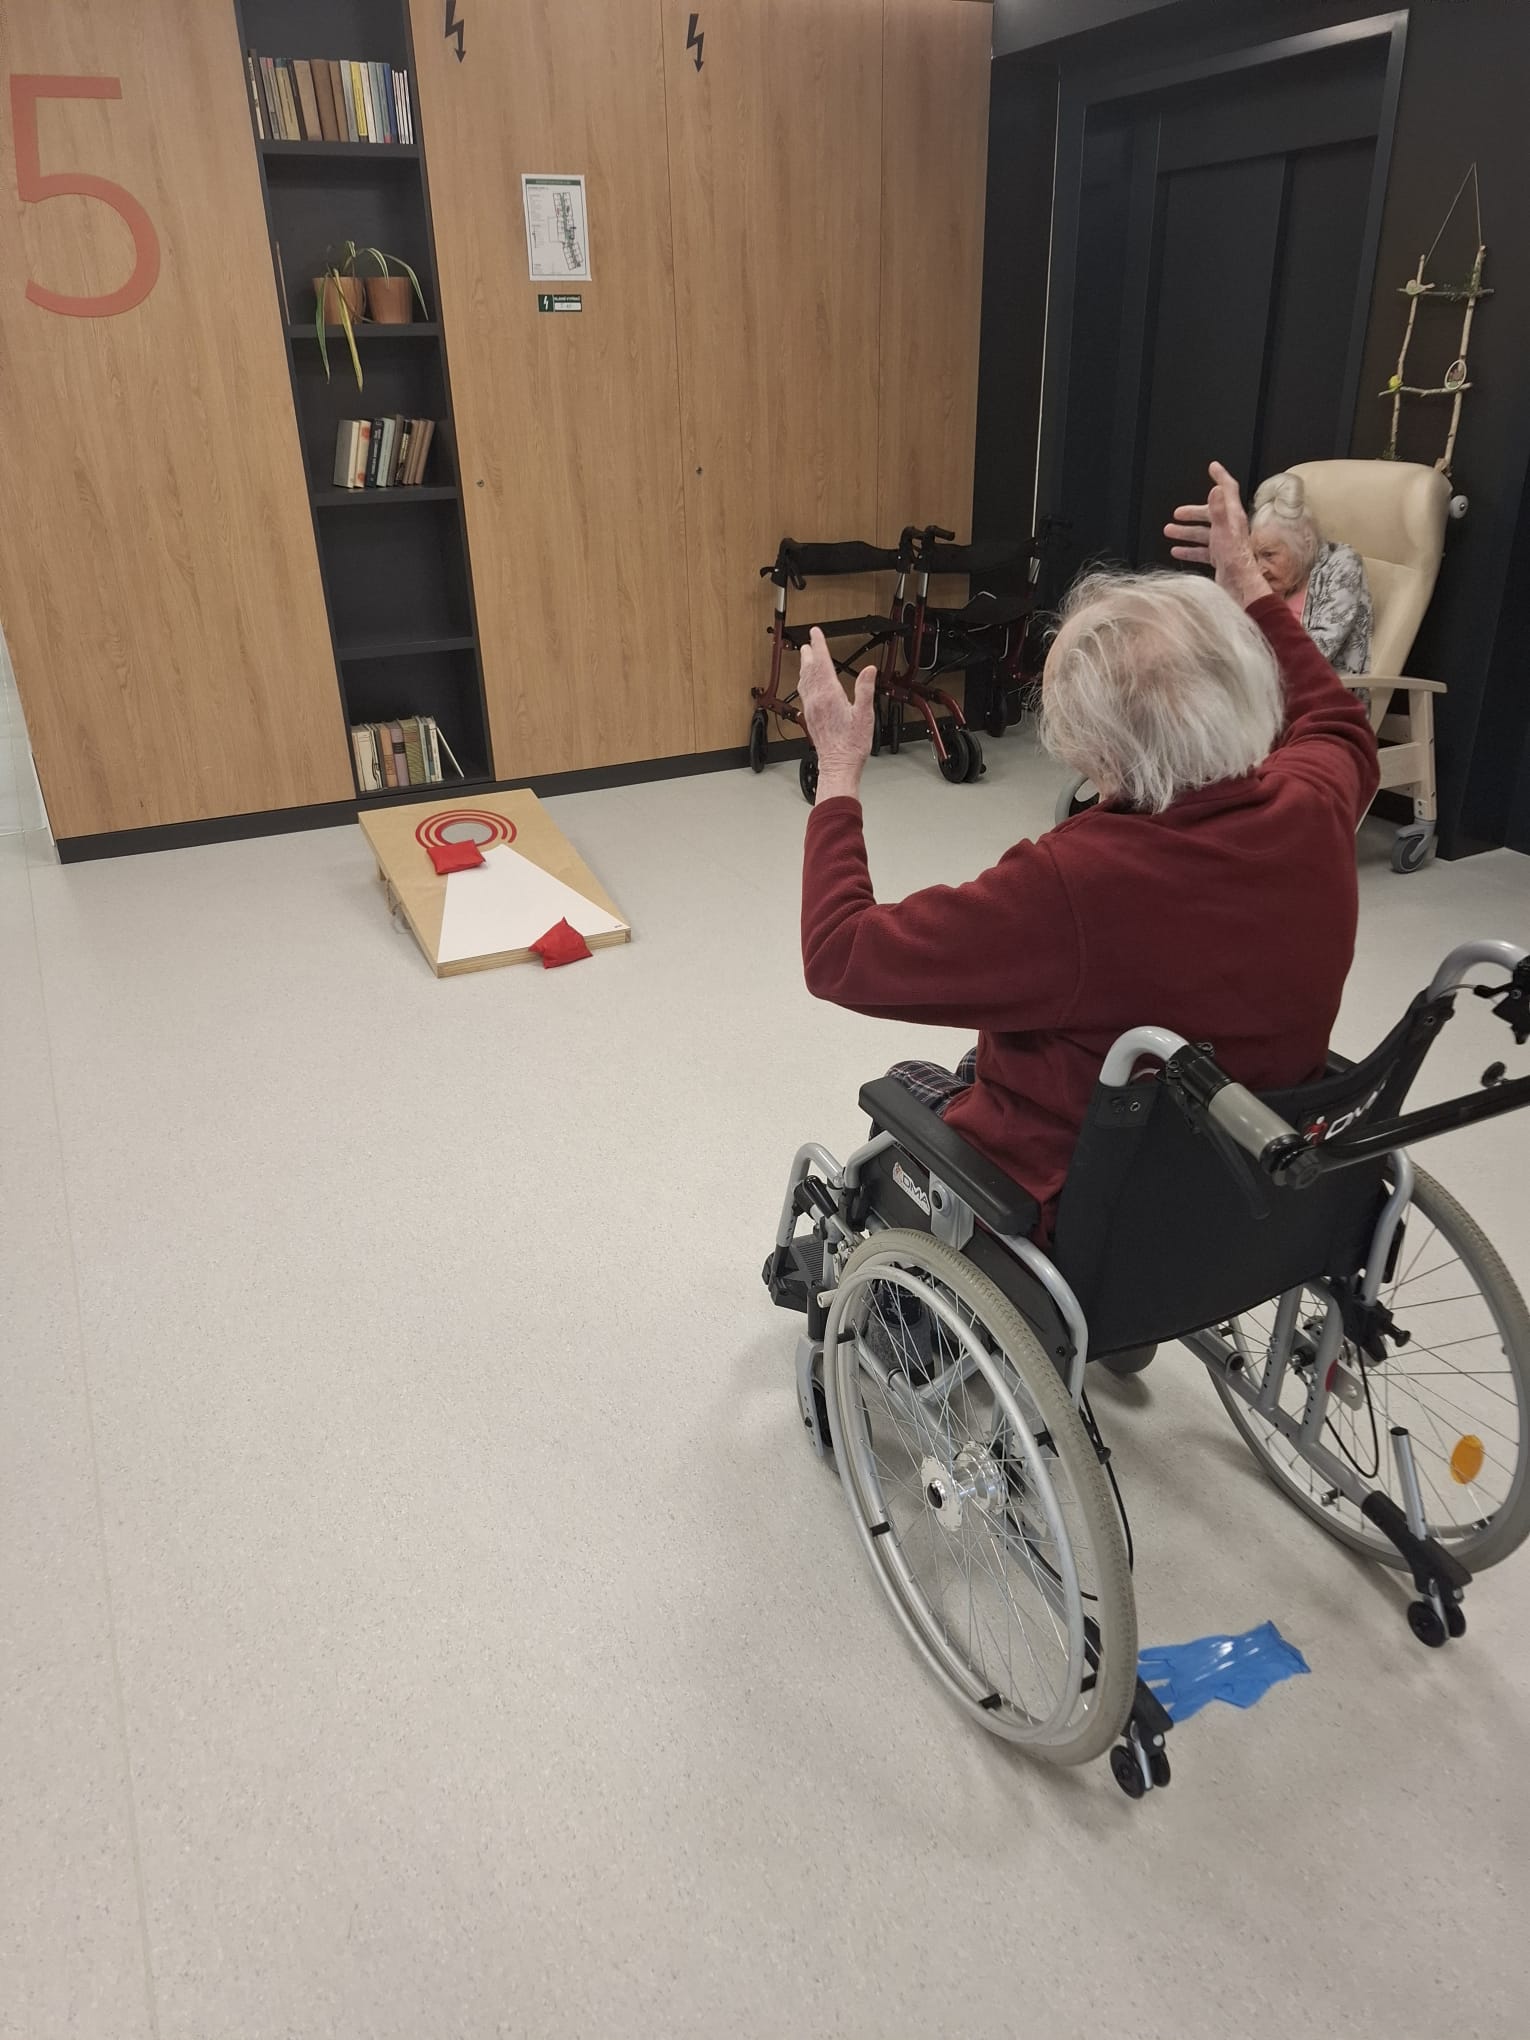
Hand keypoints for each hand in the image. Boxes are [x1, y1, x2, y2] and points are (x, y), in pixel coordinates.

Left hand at [798, 626, 876, 798]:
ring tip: (804, 656)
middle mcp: (817, 700)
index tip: (815, 633)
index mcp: (830, 696)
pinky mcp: (810, 717)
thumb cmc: (852, 745)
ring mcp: (811, 709)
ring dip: (805, 666)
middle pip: (810, 670)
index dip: (819, 646)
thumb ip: (865, 690)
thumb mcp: (865, 715)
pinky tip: (806, 682)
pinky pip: (804, 693)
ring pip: (805, 681)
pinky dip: (804, 681)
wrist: (838, 765)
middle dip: (809, 653)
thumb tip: (870, 670)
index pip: (822, 663)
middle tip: (808, 641)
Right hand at [1164, 461, 1268, 609]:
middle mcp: (1230, 528)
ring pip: (1203, 533)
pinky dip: (1189, 549)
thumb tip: (1216, 487)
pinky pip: (1202, 550)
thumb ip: (1219, 509)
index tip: (1212, 467)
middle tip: (1177, 513)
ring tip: (1169, 531)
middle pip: (1210, 513)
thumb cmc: (1234, 558)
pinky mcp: (1220, 557)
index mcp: (1233, 516)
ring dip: (1186, 531)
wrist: (1239, 586)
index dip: (1220, 477)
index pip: (1228, 490)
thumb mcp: (1224, 530)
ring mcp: (1224, 543)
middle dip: (1193, 512)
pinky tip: (1177, 551)